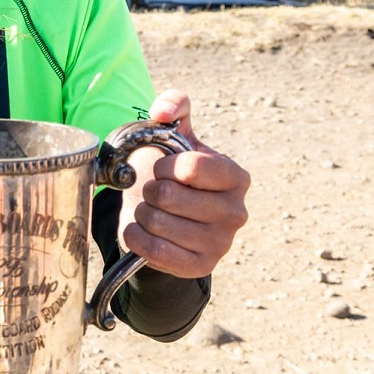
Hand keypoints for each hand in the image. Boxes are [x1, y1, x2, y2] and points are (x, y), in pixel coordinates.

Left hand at [120, 90, 250, 277]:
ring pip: (157, 223)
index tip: (162, 169)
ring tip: (152, 211)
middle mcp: (237, 212)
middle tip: (154, 192)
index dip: (164, 166)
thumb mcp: (176, 137)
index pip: (191, 167)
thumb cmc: (171, 175)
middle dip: (149, 190)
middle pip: (168, 196)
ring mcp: (221, 243)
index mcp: (236, 177)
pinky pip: (153, 250)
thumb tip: (163, 110)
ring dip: (142, 213)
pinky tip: (143, 231)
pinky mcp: (200, 266)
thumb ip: (174, 106)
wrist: (164, 217)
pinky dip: (136, 237)